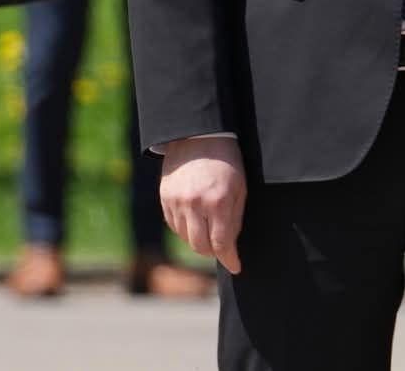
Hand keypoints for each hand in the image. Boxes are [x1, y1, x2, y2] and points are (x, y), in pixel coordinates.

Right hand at [160, 137, 246, 273]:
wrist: (197, 137)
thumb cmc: (226, 161)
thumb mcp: (240, 187)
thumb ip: (235, 217)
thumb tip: (231, 244)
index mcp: (218, 201)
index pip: (222, 242)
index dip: (230, 258)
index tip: (236, 267)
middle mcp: (194, 205)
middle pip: (200, 246)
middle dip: (213, 252)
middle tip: (223, 249)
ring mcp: (176, 203)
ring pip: (186, 237)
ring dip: (198, 240)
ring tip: (209, 229)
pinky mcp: (164, 199)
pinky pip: (174, 225)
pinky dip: (185, 228)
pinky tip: (195, 219)